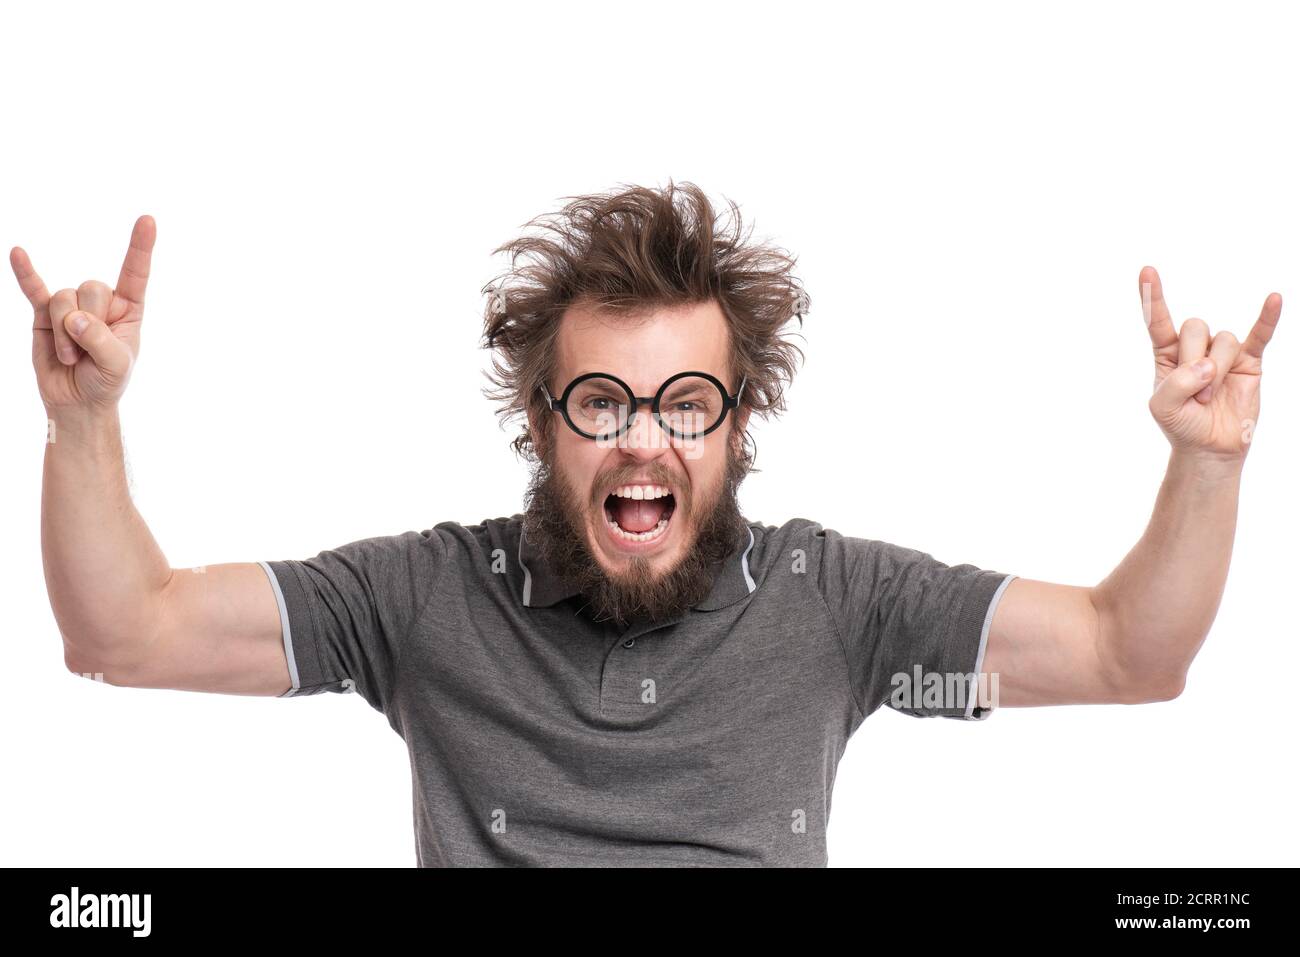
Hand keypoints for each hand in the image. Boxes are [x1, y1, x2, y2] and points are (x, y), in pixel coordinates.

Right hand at [11, 215, 156, 411]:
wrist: (76, 401)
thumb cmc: (106, 381)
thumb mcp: (116, 365)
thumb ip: (100, 340)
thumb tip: (73, 317)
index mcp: (129, 309)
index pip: (135, 273)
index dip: (140, 247)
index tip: (148, 220)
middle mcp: (101, 301)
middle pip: (91, 288)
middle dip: (87, 324)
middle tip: (87, 353)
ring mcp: (71, 305)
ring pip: (64, 298)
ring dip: (65, 335)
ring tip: (72, 356)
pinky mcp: (44, 313)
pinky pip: (33, 289)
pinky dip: (25, 273)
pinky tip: (17, 253)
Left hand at [1141, 265, 1280, 462]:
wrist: (1210, 447)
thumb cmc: (1181, 424)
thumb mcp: (1162, 408)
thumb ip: (1176, 384)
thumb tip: (1207, 365)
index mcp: (1167, 353)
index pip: (1158, 320)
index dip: (1153, 297)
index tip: (1146, 271)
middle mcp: (1195, 347)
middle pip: (1196, 327)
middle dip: (1194, 361)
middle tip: (1195, 394)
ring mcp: (1223, 353)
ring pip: (1223, 340)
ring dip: (1216, 371)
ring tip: (1210, 396)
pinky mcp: (1250, 361)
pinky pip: (1260, 334)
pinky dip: (1268, 318)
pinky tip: (1274, 299)